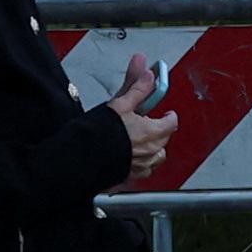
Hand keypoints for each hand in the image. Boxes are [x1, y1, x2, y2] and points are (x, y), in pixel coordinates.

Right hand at [107, 53, 177, 184]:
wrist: (80, 161)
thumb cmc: (99, 134)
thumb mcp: (120, 104)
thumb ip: (137, 88)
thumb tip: (148, 73)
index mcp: (151, 132)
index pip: (171, 123)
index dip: (169, 117)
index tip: (166, 113)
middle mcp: (149, 152)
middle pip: (163, 140)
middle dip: (158, 132)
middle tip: (147, 124)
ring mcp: (139, 167)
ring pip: (154, 158)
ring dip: (151, 150)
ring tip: (139, 143)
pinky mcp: (127, 178)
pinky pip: (140, 171)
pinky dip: (139, 165)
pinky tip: (128, 159)